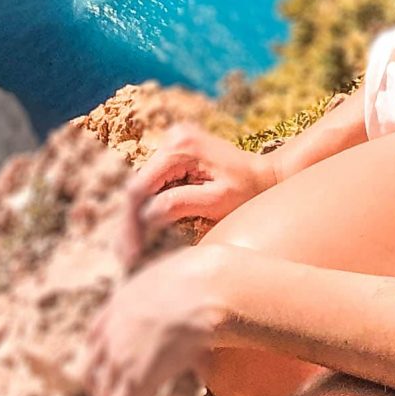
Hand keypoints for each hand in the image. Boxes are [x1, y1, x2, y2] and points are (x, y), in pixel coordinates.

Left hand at [81, 244, 231, 395]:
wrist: (204, 291)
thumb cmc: (201, 279)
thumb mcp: (173, 277)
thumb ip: (171, 290)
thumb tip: (193, 291)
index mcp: (118, 304)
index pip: (95, 337)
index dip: (96, 356)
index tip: (98, 368)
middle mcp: (113, 332)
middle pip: (93, 368)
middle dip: (96, 387)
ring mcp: (122, 356)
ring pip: (104, 393)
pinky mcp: (136, 380)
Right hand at [121, 125, 274, 260]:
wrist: (266, 174)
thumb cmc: (248, 189)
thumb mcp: (216, 200)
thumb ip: (180, 203)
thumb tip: (145, 216)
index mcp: (181, 145)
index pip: (141, 186)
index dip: (131, 222)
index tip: (131, 253)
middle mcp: (172, 137)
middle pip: (138, 186)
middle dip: (131, 222)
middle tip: (127, 258)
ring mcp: (172, 143)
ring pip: (142, 186)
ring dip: (136, 218)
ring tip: (132, 252)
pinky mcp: (175, 154)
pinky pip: (154, 184)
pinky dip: (148, 209)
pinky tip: (143, 235)